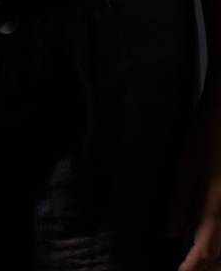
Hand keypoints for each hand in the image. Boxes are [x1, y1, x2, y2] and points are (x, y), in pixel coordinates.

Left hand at [173, 83, 220, 269]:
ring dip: (215, 260)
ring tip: (197, 260)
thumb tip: (175, 230)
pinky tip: (212, 241)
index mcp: (217, 211)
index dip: (191, 269)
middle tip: (186, 268)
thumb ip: (180, 202)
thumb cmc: (208, 135)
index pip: (204, 254)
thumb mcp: (186, 166)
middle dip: (204, 268)